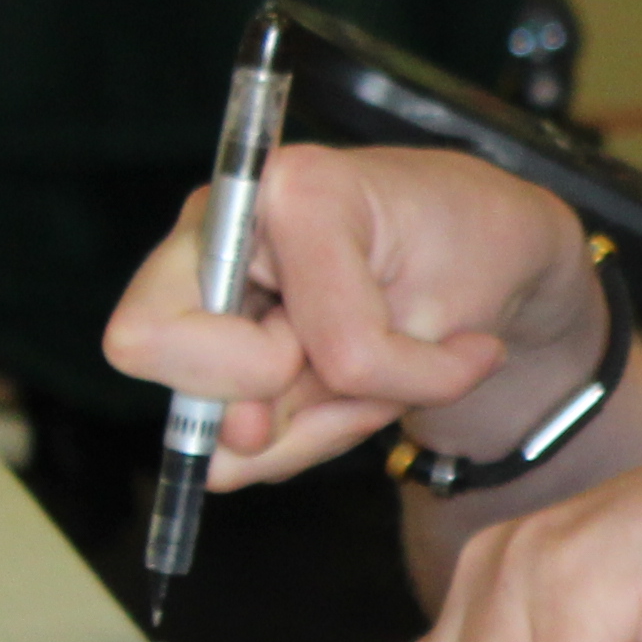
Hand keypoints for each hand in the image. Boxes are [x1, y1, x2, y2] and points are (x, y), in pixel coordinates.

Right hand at [102, 140, 603, 488]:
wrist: (493, 257)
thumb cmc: (476, 254)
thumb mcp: (451, 313)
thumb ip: (354, 370)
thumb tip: (230, 450)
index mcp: (279, 190)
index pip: (247, 330)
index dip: (322, 360)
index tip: (394, 325)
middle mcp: (215, 226)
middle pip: (148, 346)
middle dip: (275, 397)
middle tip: (361, 367)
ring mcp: (202, 285)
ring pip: (205, 421)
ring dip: (312, 426)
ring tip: (380, 381)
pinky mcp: (211, 344)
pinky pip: (228, 445)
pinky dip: (306, 436)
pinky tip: (354, 394)